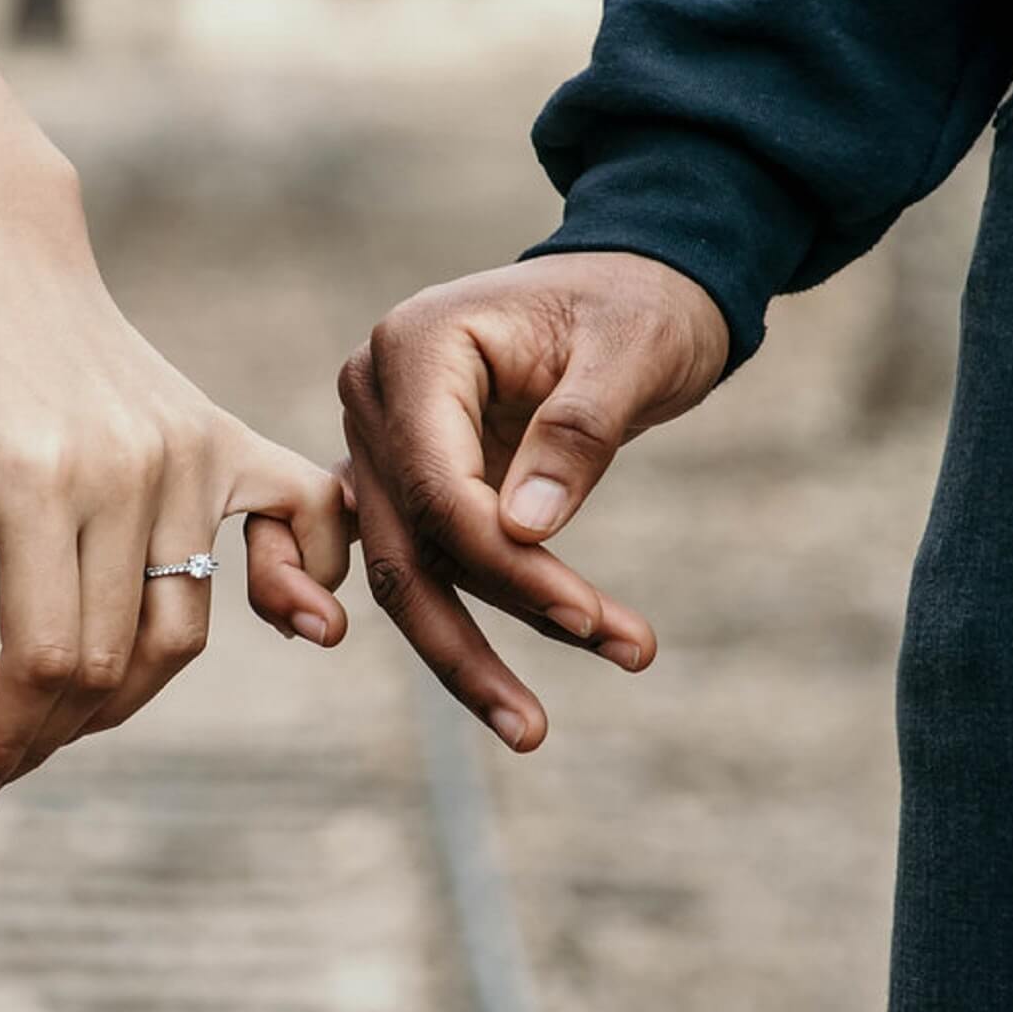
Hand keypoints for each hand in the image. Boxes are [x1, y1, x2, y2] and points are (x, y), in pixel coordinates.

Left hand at [0, 158, 349, 821]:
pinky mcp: (222, 436)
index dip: (9, 742)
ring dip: (128, 690)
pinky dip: (300, 582)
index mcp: (34, 481)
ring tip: (66, 702)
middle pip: (115, 660)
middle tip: (4, 751)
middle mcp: (128, 470)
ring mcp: (187, 452)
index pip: (46, 660)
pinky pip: (301, 522)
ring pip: (184, 626)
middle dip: (55, 730)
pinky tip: (286, 619)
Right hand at [336, 251, 727, 750]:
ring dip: (465, 651)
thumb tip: (523, 531)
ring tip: (531, 727)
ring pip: (404, 571)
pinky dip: (437, 619)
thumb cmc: (638, 304)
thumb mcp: (631, 351)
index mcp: (413, 348)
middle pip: (406, 545)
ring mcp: (378, 441)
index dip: (507, 565)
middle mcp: (374, 396)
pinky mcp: (403, 479)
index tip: (588, 618)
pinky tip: (466, 686)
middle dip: (472, 640)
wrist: (634, 283)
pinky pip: (404, 560)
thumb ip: (576, 433)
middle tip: (535, 728)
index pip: (438, 486)